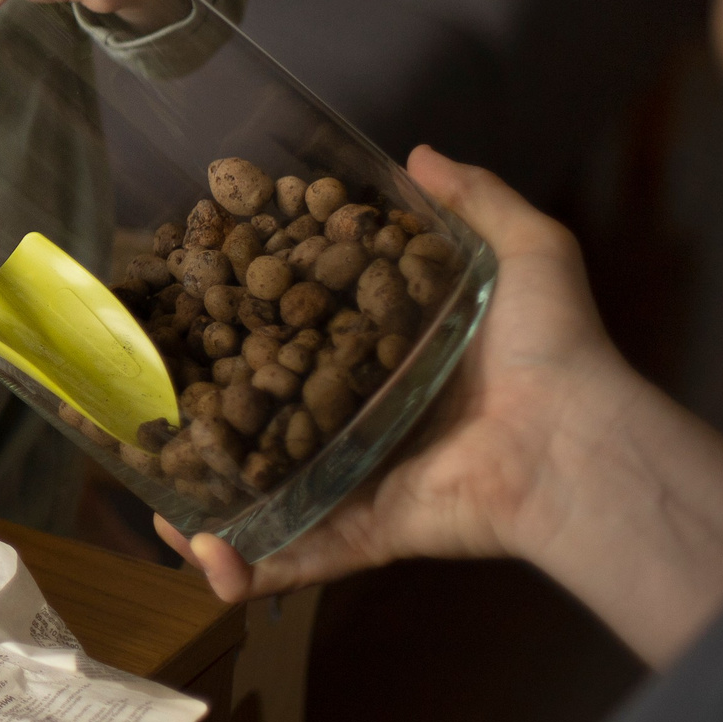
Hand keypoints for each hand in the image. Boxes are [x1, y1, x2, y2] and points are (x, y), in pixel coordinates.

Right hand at [157, 147, 722, 667]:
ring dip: (204, 506)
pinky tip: (193, 554)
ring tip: (147, 494)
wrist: (575, 440)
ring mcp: (359, 485)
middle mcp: (365, 425)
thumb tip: (417, 153)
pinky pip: (294, 557)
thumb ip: (475, 201)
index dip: (254, 324)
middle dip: (210, 419)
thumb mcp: (525, 251)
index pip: (305, 339)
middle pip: (271, 421)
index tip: (199, 302)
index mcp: (392, 362)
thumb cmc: (553, 346)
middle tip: (149, 399)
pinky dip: (240, 568)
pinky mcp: (363, 533)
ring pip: (265, 498)